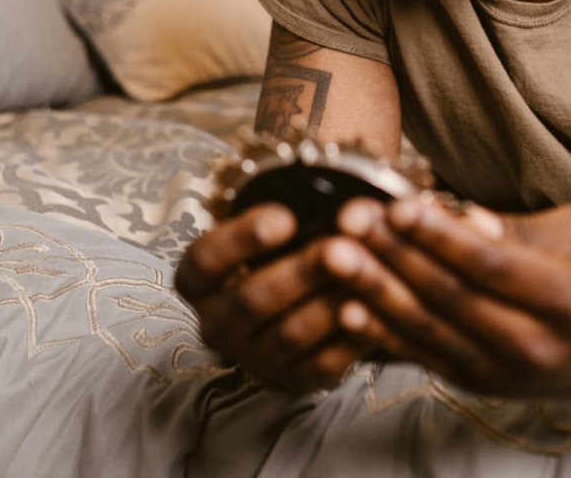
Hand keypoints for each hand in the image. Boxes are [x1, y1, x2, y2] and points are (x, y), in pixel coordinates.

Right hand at [174, 203, 383, 391]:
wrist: (301, 307)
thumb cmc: (282, 251)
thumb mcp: (272, 229)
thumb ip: (285, 214)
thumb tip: (321, 189)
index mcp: (199, 282)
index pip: (205, 261)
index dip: (242, 239)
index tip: (286, 217)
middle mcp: (216, 324)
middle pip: (252, 299)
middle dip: (299, 272)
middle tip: (337, 248)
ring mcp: (254, 358)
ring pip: (289, 334)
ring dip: (328, 304)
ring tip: (362, 275)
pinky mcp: (294, 381)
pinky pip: (321, 365)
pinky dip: (348, 339)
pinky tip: (372, 312)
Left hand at [328, 198, 570, 405]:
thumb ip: (520, 230)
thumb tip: (468, 219)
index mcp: (568, 298)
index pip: (492, 265)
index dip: (442, 236)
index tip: (400, 203)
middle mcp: (533, 343)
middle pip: (451, 297)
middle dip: (394, 255)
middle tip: (350, 219)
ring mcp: (501, 371)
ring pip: (428, 330)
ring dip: (375, 291)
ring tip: (334, 256)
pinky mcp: (475, 383)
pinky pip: (420, 356)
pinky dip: (380, 335)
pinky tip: (345, 309)